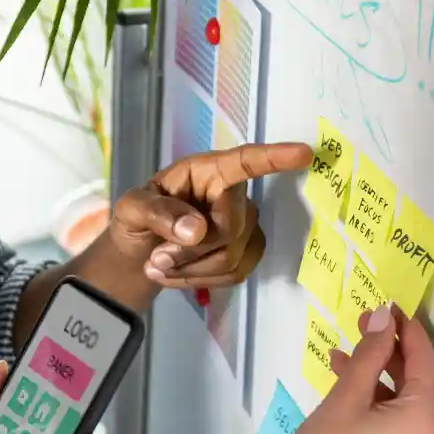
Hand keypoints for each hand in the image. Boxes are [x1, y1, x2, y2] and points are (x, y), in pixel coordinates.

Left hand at [109, 141, 311, 289]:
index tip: (304, 154)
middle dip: (189, 251)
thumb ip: (156, 213)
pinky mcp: (247, 252)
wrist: (140, 249)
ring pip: (231, 257)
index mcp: (206, 171)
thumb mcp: (130, 209)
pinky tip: (177, 273)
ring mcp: (244, 224)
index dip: (273, 158)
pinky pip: (234, 274)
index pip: (243, 162)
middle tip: (155, 258)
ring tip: (158, 264)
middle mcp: (232, 193)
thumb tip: (197, 230)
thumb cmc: (138, 217)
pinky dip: (200, 280)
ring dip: (190, 269)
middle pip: (229, 229)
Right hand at [277, 305, 433, 433]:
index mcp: (425, 418)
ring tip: (341, 366)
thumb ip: (368, 355)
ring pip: (405, 410)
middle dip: (387, 356)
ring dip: (377, 384)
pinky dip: (379, 412)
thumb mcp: (345, 398)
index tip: (386, 306)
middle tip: (359, 331)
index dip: (405, 329)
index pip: (423, 360)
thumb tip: (383, 318)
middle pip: (416, 386)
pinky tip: (349, 404)